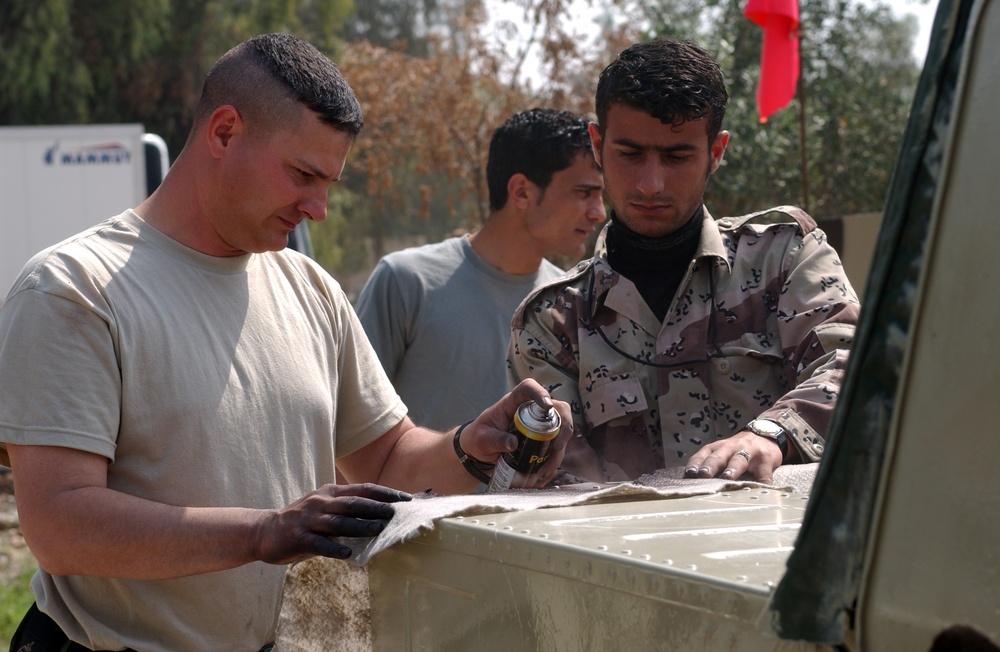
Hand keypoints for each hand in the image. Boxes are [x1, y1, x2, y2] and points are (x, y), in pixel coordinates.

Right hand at [254, 483, 410, 564]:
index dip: (385, 493)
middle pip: (353, 503)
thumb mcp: (326, 507)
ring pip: (338, 522)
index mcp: (331, 492)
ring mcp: (309, 520)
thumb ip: (349, 509)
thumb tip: (383, 515)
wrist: (265, 531)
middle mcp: (321, 502)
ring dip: (359, 526)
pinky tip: (347, 554)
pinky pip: (319, 544)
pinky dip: (334, 548)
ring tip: (377, 530)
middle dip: (376, 508)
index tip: (406, 498)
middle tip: (396, 514)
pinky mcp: (298, 537)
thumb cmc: (304, 521)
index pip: (363, 489)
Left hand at [459, 379, 573, 487]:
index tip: (547, 406)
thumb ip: (495, 440)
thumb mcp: (482, 439)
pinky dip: (552, 464)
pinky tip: (542, 477)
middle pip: (557, 410)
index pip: (529, 388)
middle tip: (557, 447)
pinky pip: (555, 451)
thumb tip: (513, 444)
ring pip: (560, 433)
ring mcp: (540, 426)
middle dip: (563, 428)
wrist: (480, 453)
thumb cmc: (479, 438)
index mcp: (513, 403)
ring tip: (543, 473)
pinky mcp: (543, 442)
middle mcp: (531, 411)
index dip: (540, 393)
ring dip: (557, 454)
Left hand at [683, 432, 783, 483]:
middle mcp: (731, 448)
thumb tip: (692, 482)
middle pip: (719, 456)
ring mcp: (749, 452)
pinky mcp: (765, 459)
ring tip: (727, 478)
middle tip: (703, 475)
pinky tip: (762, 489)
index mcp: (718, 448)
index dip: (696, 463)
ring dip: (732, 469)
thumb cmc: (738, 449)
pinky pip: (764, 472)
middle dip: (710, 465)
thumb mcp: (723, 452)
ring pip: (738, 460)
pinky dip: (763, 482)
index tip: (689, 474)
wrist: (766, 435)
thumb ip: (711, 463)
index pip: (703, 454)